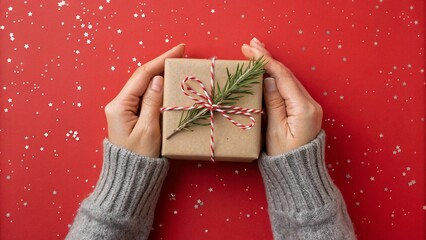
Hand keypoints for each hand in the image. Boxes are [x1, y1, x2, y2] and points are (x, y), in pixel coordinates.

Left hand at [105, 44, 185, 156]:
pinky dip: (157, 86)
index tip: (178, 50)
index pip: (143, 75)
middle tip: (181, 54)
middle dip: (160, 63)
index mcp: (120, 105)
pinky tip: (167, 82)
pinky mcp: (130, 115)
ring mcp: (123, 108)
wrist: (129, 177)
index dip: (161, 60)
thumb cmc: (140, 158)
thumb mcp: (149, 130)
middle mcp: (118, 103)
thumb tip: (158, 79)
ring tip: (176, 64)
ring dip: (159, 73)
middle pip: (141, 77)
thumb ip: (153, 102)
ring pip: (143, 85)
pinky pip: (144, 95)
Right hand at [241, 38, 321, 155]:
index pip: (283, 77)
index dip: (266, 61)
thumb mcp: (274, 132)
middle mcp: (310, 103)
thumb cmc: (284, 158)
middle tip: (251, 44)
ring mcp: (309, 105)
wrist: (299, 173)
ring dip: (272, 65)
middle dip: (268, 58)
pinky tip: (267, 70)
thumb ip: (273, 104)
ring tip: (257, 51)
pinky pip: (289, 88)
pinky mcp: (304, 109)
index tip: (251, 50)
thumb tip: (269, 80)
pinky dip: (277, 76)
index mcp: (304, 108)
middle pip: (287, 74)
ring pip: (288, 79)